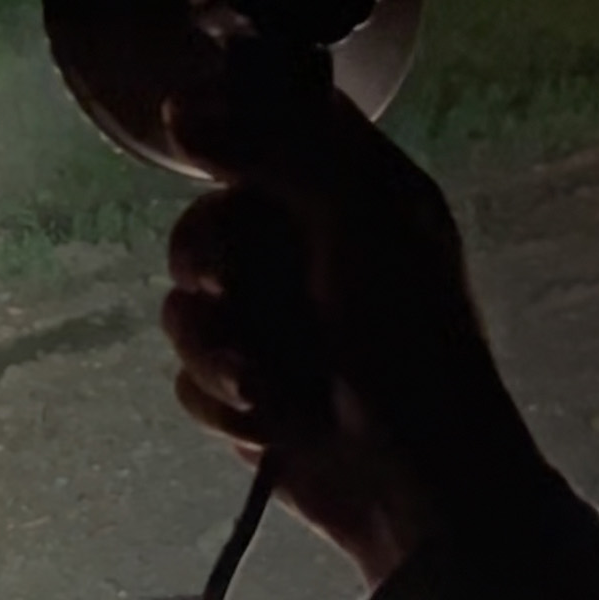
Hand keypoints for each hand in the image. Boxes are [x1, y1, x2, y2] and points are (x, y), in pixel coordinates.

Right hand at [157, 62, 554, 584]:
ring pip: (189, 302)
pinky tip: (267, 419)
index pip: (280, 117)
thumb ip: (274, 150)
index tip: (188, 125)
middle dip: (209, 259)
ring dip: (213, 345)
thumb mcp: (356, 222)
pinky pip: (190, 373)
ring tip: (261, 381)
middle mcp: (313, 250)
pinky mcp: (251, 390)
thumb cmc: (411, 349)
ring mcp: (278, 325)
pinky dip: (221, 398)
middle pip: (210, 217)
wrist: (419, 491)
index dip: (230, 116)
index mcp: (359, 195)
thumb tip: (179, 108)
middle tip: (228, 285)